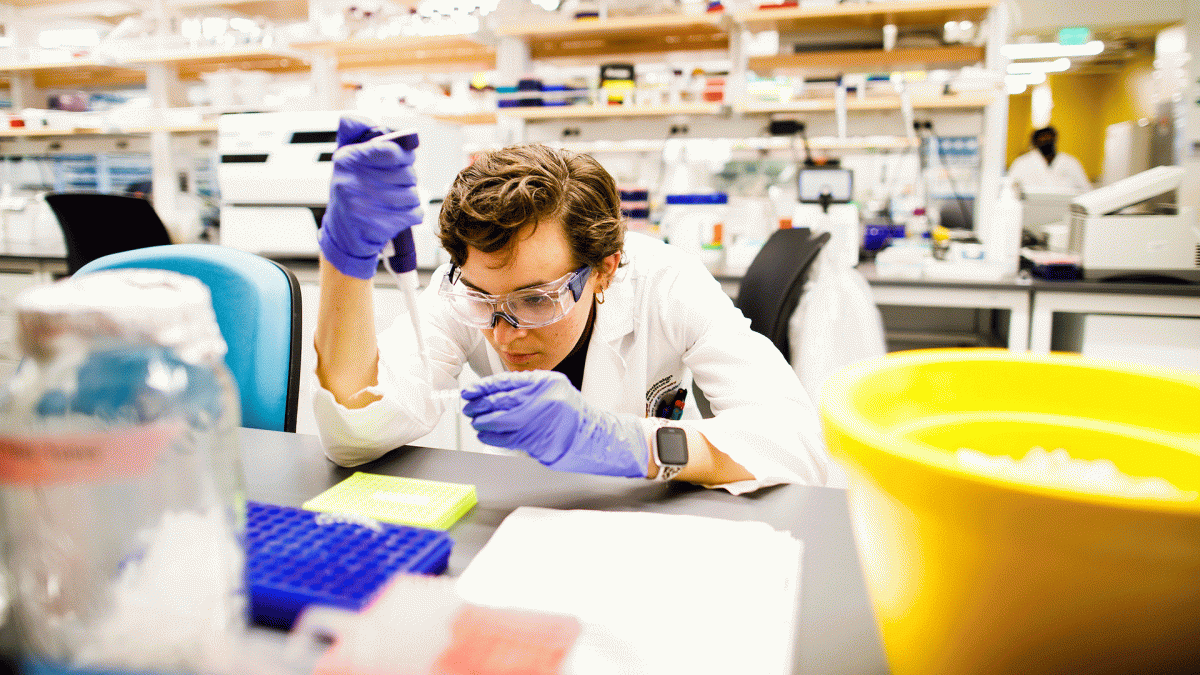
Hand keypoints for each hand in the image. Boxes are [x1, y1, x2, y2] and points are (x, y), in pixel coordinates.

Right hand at [318, 116, 423, 278]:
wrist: (343, 234)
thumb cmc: (349, 191)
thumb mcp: (345, 159)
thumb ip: (353, 133)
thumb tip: (364, 119)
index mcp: (347, 160)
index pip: (388, 148)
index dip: (403, 153)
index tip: (403, 158)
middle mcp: (352, 182)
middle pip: (407, 173)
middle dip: (408, 177)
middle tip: (398, 182)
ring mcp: (365, 207)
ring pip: (413, 194)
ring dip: (410, 196)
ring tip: (396, 198)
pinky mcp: (378, 227)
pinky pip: (414, 213)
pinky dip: (412, 214)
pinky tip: (399, 213)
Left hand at [462, 371, 648, 477]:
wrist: (592, 435)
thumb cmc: (571, 413)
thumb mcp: (553, 388)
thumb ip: (528, 387)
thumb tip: (495, 392)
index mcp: (545, 382)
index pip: (506, 382)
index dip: (484, 387)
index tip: (471, 391)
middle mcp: (542, 400)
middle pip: (501, 401)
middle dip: (479, 405)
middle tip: (468, 407)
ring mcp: (541, 421)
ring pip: (500, 421)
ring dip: (483, 422)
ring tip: (476, 422)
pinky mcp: (538, 441)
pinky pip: (508, 438)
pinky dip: (493, 437)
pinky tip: (486, 434)